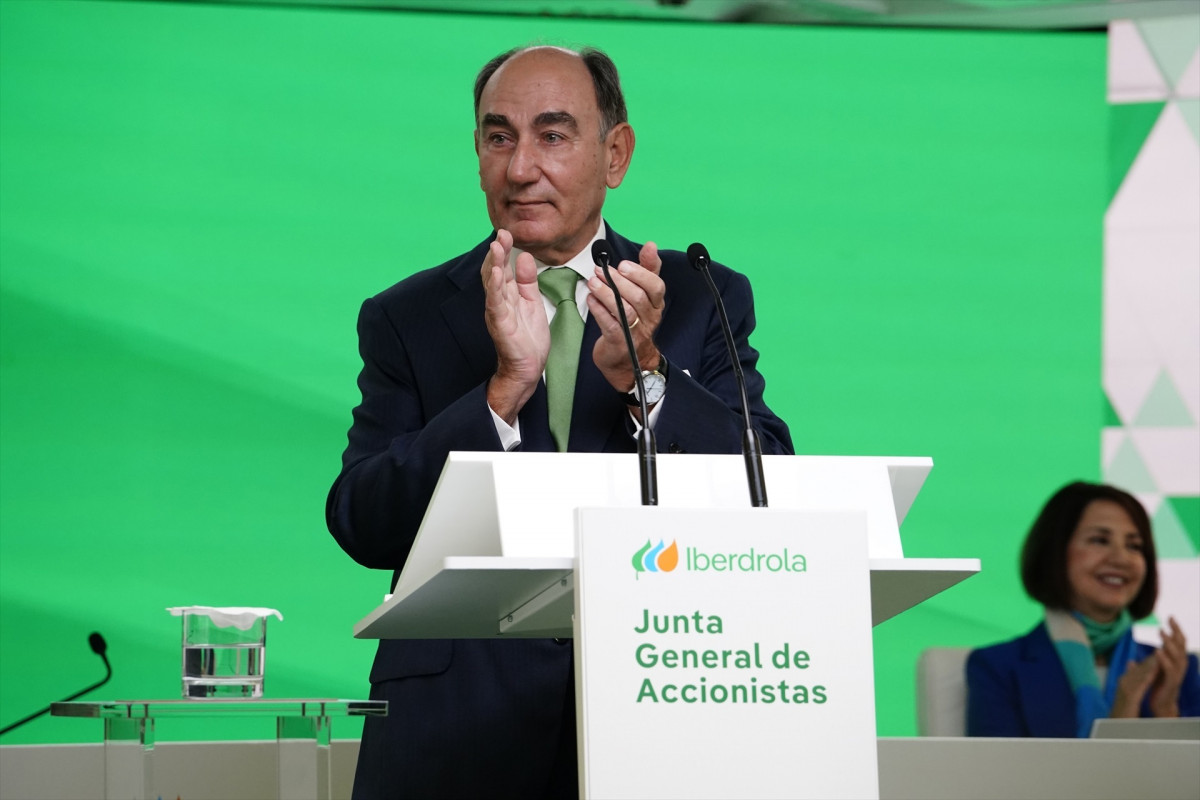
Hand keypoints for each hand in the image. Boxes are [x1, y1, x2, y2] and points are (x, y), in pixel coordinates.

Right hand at [482, 229, 549, 424]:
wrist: (528, 367)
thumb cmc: (528, 338)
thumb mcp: (532, 302)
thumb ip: (527, 280)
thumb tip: (524, 256)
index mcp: (508, 295)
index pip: (503, 268)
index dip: (504, 250)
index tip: (507, 233)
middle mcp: (499, 301)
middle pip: (495, 271)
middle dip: (498, 251)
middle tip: (502, 233)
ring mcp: (498, 311)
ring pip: (493, 283)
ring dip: (494, 264)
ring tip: (496, 246)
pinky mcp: (500, 323)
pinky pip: (496, 302)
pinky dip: (495, 287)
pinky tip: (496, 273)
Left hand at [585, 241, 664, 394]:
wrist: (629, 362)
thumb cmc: (634, 323)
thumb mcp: (645, 297)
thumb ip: (647, 271)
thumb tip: (651, 245)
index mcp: (656, 305)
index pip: (656, 286)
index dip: (641, 273)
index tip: (624, 264)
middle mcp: (649, 318)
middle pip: (638, 296)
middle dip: (618, 281)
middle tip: (600, 270)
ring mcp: (634, 332)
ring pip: (623, 309)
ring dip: (606, 293)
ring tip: (592, 282)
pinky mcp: (619, 342)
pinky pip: (609, 323)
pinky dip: (598, 309)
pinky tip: (590, 298)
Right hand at [1110, 653, 1158, 717]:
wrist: (1116, 725)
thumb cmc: (1123, 710)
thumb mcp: (1127, 693)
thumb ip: (1129, 678)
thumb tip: (1130, 662)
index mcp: (1123, 681)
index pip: (1137, 668)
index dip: (1148, 660)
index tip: (1158, 653)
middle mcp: (1122, 682)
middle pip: (1139, 668)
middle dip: (1150, 660)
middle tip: (1161, 650)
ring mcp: (1125, 689)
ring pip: (1140, 674)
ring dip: (1149, 665)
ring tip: (1159, 657)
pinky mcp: (1129, 696)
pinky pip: (1140, 685)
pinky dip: (1147, 678)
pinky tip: (1154, 673)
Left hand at [1148, 616, 1187, 717]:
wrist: (1161, 704)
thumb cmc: (1159, 684)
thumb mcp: (1158, 668)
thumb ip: (1158, 658)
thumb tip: (1156, 648)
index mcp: (1177, 660)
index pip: (1179, 641)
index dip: (1176, 629)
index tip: (1170, 616)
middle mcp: (1180, 665)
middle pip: (1181, 645)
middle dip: (1176, 632)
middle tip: (1169, 620)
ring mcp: (1178, 673)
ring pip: (1177, 655)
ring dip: (1169, 643)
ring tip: (1161, 632)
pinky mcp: (1172, 682)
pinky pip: (1169, 669)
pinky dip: (1164, 659)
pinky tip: (1157, 651)